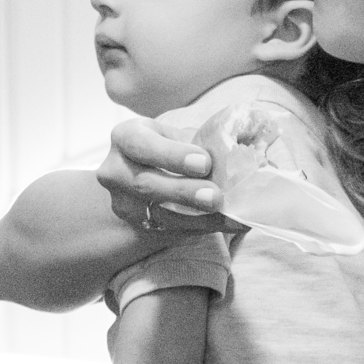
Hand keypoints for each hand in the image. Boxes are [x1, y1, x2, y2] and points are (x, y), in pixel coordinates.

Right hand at [99, 117, 241, 233]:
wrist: (147, 171)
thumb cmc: (170, 146)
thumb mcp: (178, 132)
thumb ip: (204, 136)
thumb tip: (248, 140)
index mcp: (125, 137)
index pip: (142, 145)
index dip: (172, 155)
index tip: (205, 162)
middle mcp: (115, 170)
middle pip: (146, 185)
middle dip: (184, 192)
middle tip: (216, 196)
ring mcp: (123, 202)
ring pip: (156, 214)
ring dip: (195, 218)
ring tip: (226, 214)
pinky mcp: (138, 225)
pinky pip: (170, 231)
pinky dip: (202, 228)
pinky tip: (227, 223)